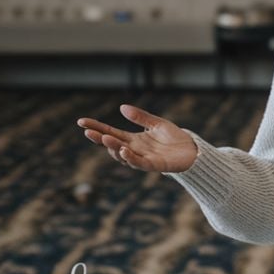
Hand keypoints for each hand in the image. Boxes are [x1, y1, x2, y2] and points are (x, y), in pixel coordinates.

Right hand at [76, 104, 197, 172]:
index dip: (96, 128)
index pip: (110, 133)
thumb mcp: (156, 124)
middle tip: (88, 132)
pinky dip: (130, 158)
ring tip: (105, 139)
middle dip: (99, 139)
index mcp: (133, 140)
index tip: (81, 122)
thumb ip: (141, 117)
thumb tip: (122, 107)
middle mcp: (135, 150)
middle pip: (112, 145)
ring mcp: (143, 158)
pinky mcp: (154, 165)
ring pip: (123, 155)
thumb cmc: (175, 138)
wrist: (192, 151)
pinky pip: (139, 163)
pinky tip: (124, 150)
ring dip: (113, 147)